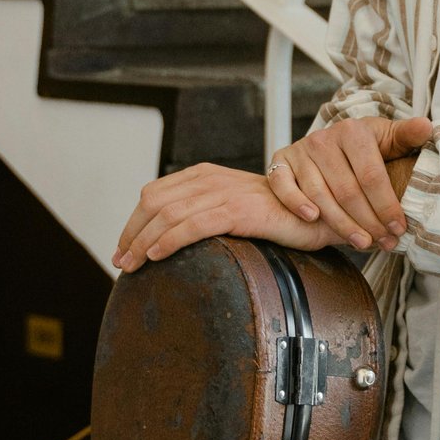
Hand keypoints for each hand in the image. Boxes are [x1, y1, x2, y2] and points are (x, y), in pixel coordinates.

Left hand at [113, 164, 338, 272]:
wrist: (319, 212)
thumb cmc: (278, 215)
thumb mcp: (234, 206)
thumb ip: (206, 211)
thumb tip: (172, 238)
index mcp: (205, 174)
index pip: (154, 193)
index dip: (133, 220)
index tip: (124, 247)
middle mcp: (210, 179)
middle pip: (153, 202)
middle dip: (131, 233)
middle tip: (121, 262)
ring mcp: (224, 192)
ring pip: (167, 215)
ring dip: (142, 242)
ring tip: (132, 265)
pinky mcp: (238, 210)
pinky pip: (192, 225)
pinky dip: (168, 241)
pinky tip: (156, 256)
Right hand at [264, 114, 433, 252]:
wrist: (322, 146)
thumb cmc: (361, 148)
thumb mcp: (385, 139)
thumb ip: (406, 136)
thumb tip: (427, 127)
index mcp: (353, 132)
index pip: (372, 175)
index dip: (387, 205)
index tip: (399, 228)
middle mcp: (324, 139)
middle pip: (347, 190)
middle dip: (368, 221)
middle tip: (384, 242)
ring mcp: (301, 151)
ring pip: (320, 195)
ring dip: (341, 223)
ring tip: (361, 243)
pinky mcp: (281, 162)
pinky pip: (284, 186)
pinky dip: (297, 202)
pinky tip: (313, 219)